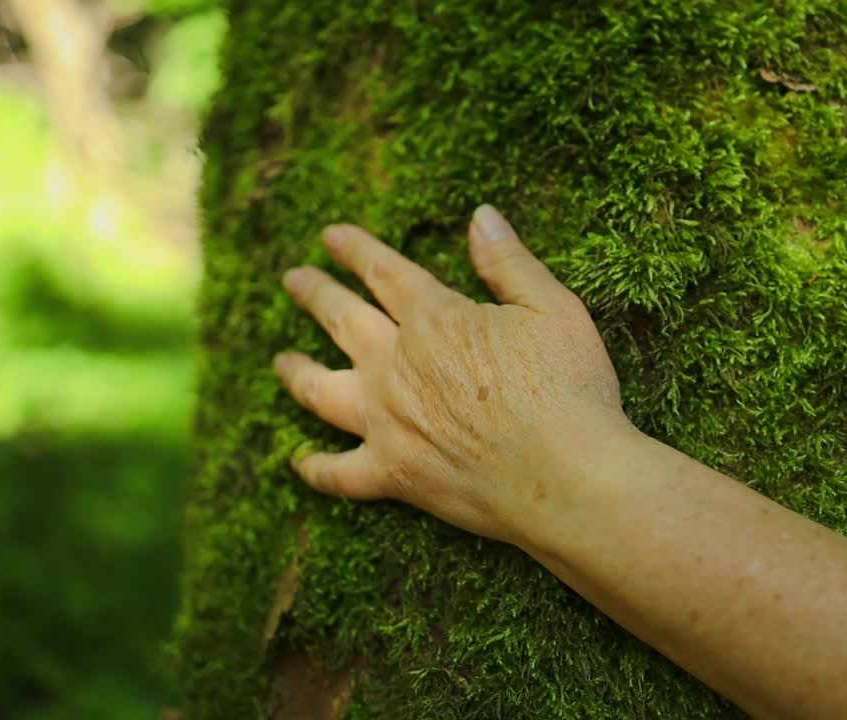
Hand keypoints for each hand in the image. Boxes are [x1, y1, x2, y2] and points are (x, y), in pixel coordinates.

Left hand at [275, 205, 627, 543]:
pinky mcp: (393, 476)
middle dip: (315, 294)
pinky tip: (299, 463)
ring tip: (279, 362)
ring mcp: (387, 423)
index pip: (383, 272)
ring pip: (321, 391)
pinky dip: (315, 468)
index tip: (330, 236)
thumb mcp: (552, 308)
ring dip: (296, 372)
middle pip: (341, 321)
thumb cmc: (567, 389)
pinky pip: (339, 473)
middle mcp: (396, 366)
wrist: (565, 476)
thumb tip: (481, 216)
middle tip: (293, 279)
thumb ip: (509, 262)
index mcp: (434, 319)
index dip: (355, 249)